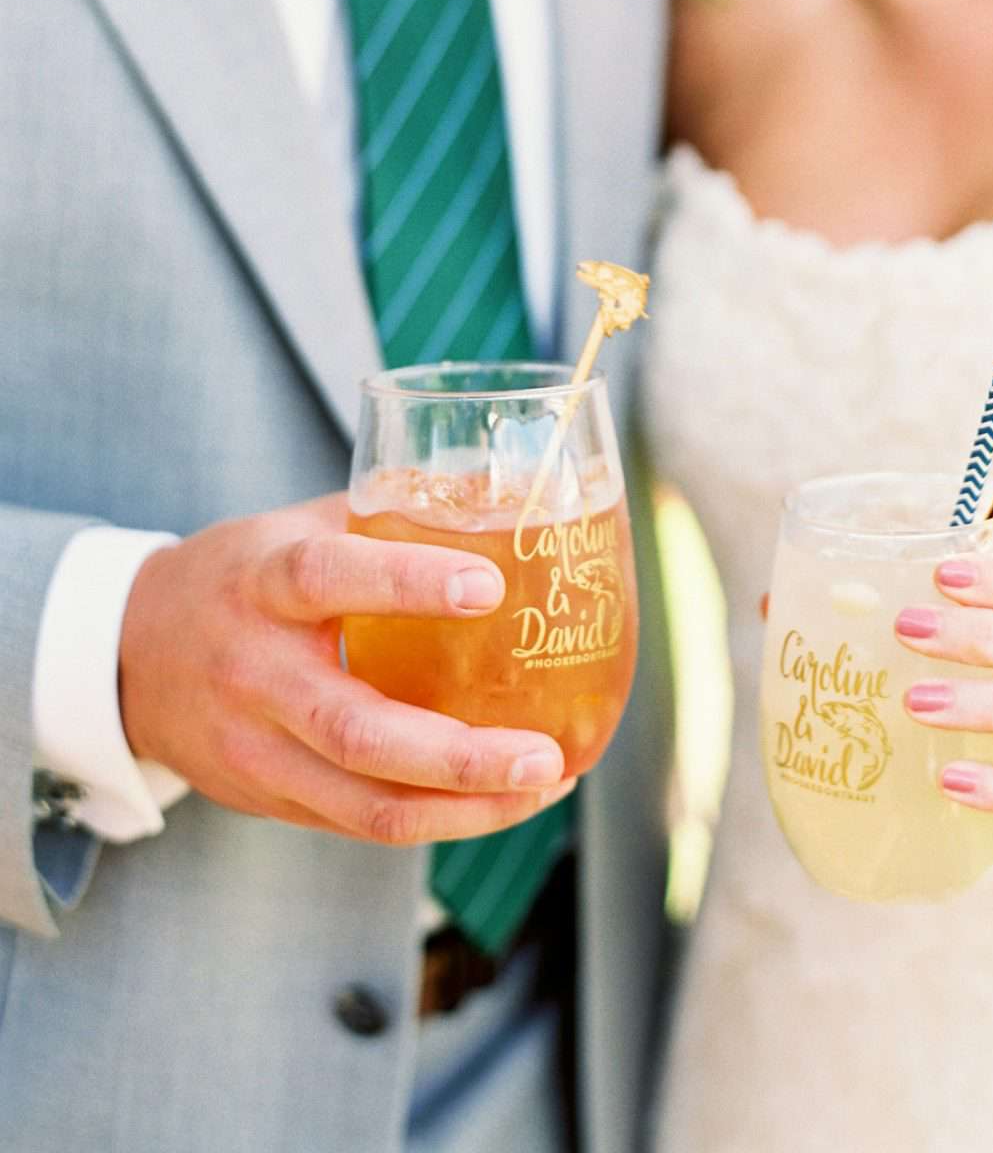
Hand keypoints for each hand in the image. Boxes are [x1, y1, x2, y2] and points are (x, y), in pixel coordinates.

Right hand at [119, 493, 574, 845]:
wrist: (127, 655)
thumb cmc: (240, 577)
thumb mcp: (299, 525)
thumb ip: (393, 512)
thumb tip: (507, 489)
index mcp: (264, 583)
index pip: (329, 578)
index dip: (408, 583)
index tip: (490, 587)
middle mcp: (256, 673)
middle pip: (358, 731)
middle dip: (461, 756)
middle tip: (545, 754)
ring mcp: (256, 749)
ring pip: (366, 804)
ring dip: (466, 809)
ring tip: (545, 787)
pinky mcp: (266, 799)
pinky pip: (359, 824)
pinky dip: (437, 820)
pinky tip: (498, 802)